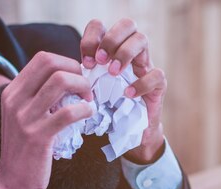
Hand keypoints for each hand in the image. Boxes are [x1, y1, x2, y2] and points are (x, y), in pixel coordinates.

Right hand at [0, 51, 92, 188]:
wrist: (11, 182)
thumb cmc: (25, 149)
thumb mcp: (23, 116)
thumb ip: (38, 97)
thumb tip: (67, 79)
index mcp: (12, 92)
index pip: (43, 58)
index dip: (67, 62)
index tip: (78, 79)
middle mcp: (15, 100)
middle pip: (51, 63)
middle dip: (76, 70)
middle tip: (86, 89)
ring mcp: (25, 118)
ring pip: (60, 81)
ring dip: (83, 87)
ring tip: (88, 101)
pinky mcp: (38, 136)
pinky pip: (68, 112)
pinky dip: (85, 109)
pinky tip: (88, 115)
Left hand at [80, 18, 166, 163]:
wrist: (130, 133)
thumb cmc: (108, 110)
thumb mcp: (90, 92)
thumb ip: (80, 80)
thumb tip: (62, 78)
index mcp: (110, 51)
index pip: (101, 27)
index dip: (92, 38)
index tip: (86, 62)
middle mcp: (130, 53)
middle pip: (127, 24)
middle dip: (111, 39)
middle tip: (100, 62)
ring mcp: (145, 66)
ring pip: (142, 39)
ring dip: (125, 53)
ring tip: (113, 73)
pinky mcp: (158, 85)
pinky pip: (156, 74)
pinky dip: (141, 83)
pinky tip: (128, 94)